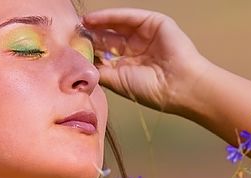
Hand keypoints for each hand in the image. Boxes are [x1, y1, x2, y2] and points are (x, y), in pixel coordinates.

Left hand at [82, 8, 210, 114]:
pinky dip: (110, 16)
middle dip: (91, 35)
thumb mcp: (118, 82)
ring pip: (116, 25)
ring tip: (80, 24)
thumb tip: (80, 63)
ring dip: (97, 23)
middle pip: (108, 37)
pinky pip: (128, 16)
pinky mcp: (154, 23)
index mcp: (130, 65)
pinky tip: (94, 19)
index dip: (89, 49)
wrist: (179, 85)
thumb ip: (99, 71)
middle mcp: (137, 49)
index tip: (71, 48)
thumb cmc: (152, 90)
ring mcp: (146, 35)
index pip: (105, 53)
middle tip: (72, 34)